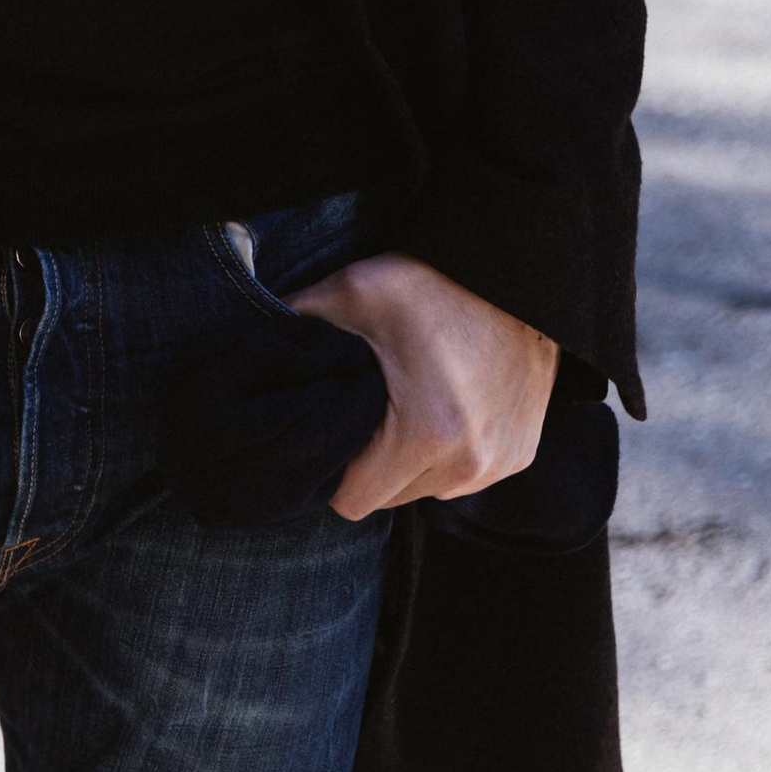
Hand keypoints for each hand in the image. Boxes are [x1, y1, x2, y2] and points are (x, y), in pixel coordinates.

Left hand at [287, 251, 556, 522]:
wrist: (521, 270)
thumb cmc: (436, 281)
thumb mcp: (354, 291)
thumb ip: (298, 322)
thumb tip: (248, 338)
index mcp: (425, 436)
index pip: (351, 500)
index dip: (330, 469)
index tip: (329, 430)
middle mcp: (470, 465)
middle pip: (388, 499)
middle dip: (368, 463)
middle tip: (363, 408)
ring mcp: (501, 464)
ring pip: (426, 490)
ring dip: (408, 460)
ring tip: (404, 399)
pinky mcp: (522, 454)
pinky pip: (464, 476)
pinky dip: (447, 452)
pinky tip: (442, 402)